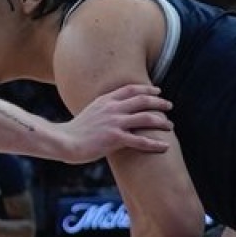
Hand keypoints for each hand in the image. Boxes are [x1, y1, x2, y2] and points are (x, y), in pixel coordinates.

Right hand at [58, 84, 172, 163]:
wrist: (64, 141)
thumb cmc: (75, 131)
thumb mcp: (89, 112)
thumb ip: (103, 109)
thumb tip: (111, 110)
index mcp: (105, 100)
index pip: (131, 89)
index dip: (147, 89)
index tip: (157, 91)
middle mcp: (112, 108)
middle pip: (143, 100)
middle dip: (159, 102)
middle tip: (169, 106)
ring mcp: (115, 122)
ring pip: (146, 118)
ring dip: (162, 121)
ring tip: (171, 126)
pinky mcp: (115, 138)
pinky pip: (141, 141)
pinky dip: (155, 144)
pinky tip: (165, 147)